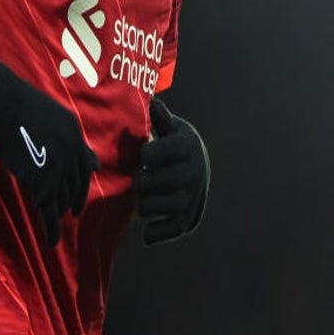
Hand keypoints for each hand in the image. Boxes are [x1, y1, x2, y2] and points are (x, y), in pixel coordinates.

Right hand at [0, 57, 97, 244]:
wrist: (2, 105)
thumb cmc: (20, 108)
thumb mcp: (53, 118)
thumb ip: (68, 139)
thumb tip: (87, 159)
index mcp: (75, 134)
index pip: (85, 166)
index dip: (82, 184)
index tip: (79, 196)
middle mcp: (71, 151)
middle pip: (75, 184)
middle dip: (74, 200)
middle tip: (72, 212)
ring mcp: (57, 166)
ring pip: (62, 198)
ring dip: (59, 211)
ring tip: (55, 221)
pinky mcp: (40, 180)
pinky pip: (48, 209)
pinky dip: (51, 227)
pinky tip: (52, 240)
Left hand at [133, 98, 209, 244]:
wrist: (197, 164)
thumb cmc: (174, 142)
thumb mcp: (170, 127)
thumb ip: (159, 117)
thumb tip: (152, 102)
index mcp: (187, 145)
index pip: (160, 152)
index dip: (145, 155)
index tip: (141, 156)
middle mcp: (194, 170)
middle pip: (162, 180)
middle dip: (142, 182)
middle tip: (136, 180)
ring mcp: (194, 194)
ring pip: (167, 205)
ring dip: (147, 205)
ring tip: (140, 199)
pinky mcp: (191, 216)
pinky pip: (176, 228)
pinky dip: (159, 233)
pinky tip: (146, 232)